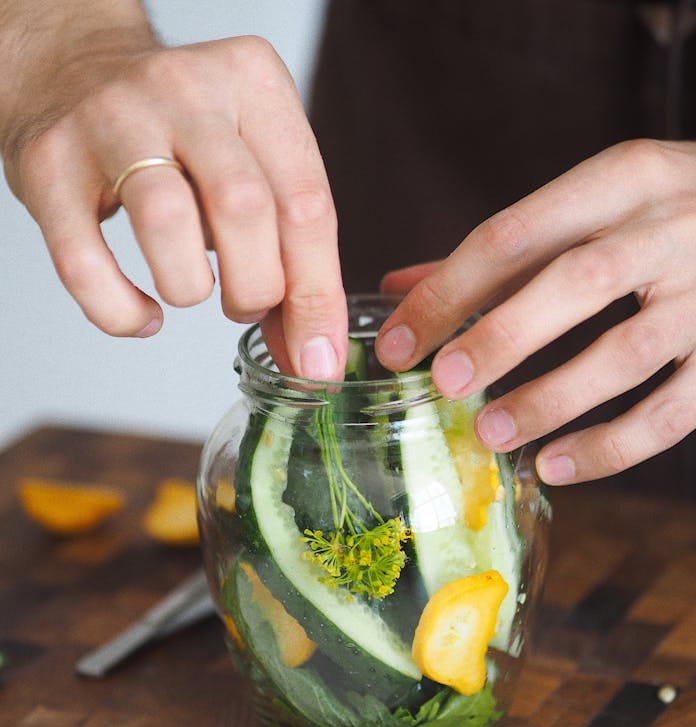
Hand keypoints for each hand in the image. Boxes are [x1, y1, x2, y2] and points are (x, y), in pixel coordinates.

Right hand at [1, 17, 346, 378]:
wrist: (74, 71)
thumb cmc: (178, 132)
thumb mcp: (252, 165)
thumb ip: (287, 252)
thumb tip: (311, 352)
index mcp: (253, 84)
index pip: (306, 203)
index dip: (317, 297)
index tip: (317, 357)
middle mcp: (185, 89)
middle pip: (244, 209)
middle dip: (256, 289)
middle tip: (246, 306)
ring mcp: (111, 119)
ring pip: (167, 222)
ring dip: (190, 288)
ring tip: (191, 293)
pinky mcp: (49, 161)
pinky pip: (84, 261)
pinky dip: (119, 310)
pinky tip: (142, 314)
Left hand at [376, 139, 695, 484]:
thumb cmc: (669, 212)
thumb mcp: (595, 204)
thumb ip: (503, 250)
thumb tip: (402, 290)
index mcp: (624, 180)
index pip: (517, 233)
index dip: (448, 291)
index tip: (397, 342)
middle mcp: (673, 227)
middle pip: (578, 282)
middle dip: (501, 335)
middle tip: (444, 382)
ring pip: (629, 353)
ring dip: (552, 397)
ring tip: (492, 433)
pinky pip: (674, 412)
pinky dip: (612, 446)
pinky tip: (555, 466)